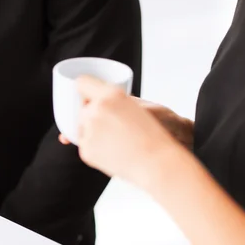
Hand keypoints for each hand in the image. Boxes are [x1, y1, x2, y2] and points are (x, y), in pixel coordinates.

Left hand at [59, 98, 193, 149]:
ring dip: (93, 130)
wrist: (162, 161)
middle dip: (92, 114)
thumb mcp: (144, 105)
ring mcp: (89, 132)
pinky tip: (114, 149)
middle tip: (111, 124)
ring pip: (81, 126)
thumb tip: (107, 98)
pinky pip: (85, 144)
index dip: (85, 90)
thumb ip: (121, 101)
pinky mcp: (86, 151)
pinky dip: (96, 146)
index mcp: (110, 96)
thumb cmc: (162, 132)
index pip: (82, 84)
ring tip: (117, 138)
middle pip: (82, 109)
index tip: (86, 95)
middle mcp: (96, 111)